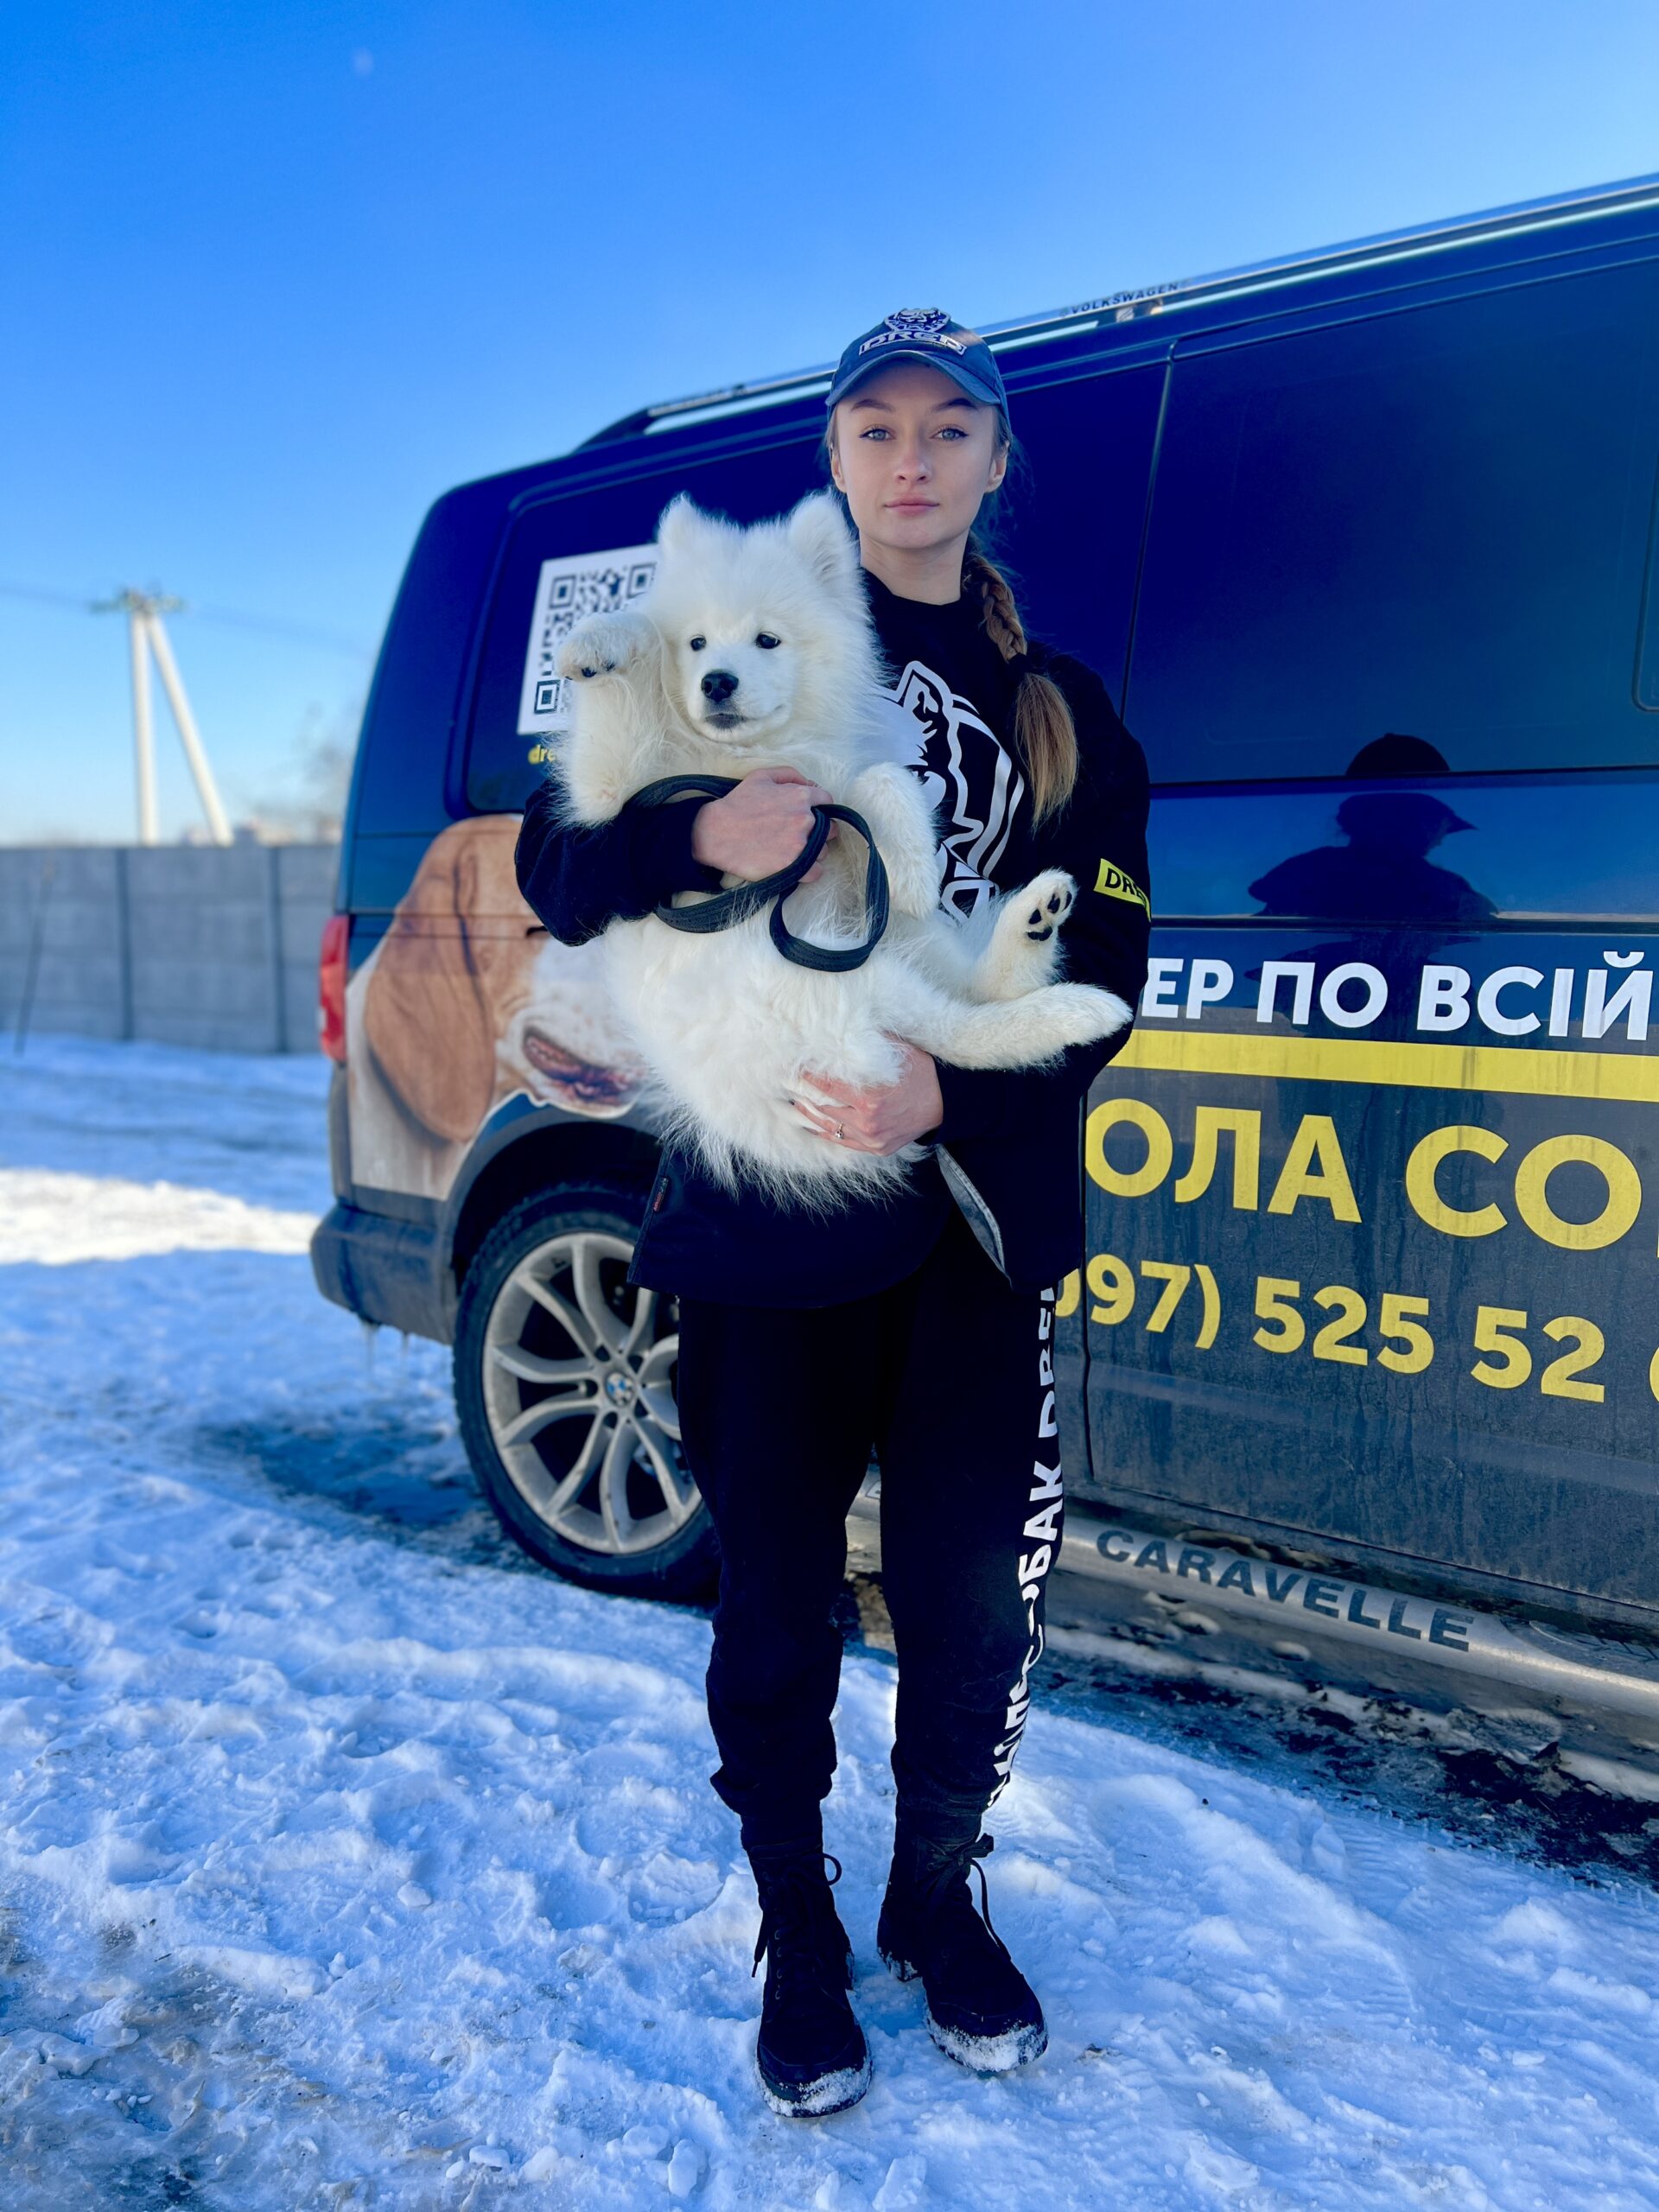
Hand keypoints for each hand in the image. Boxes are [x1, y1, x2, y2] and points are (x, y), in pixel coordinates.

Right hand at [691, 767, 834, 881]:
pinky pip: (817, 872)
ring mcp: (800, 844)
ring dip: (813, 852)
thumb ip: (790, 775)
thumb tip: (811, 784)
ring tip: (793, 851)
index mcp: (800, 796)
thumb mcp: (761, 777)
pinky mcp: (793, 866)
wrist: (716, 833)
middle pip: (830, 829)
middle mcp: (805, 819)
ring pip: (823, 851)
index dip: (819, 809)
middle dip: (819, 831)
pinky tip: (798, 866)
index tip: (810, 816)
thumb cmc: (737, 804)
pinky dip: (810, 871)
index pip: (827, 802)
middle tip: (800, 835)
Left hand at [792, 1042, 943, 1155]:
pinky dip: (824, 1130)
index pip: (826, 1083)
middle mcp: (868, 1119)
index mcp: (871, 1095)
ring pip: (828, 1125)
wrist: (944, 1104)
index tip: (792, 1065)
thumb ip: (871, 1042)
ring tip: (793, 1101)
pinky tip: (811, 1121)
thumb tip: (841, 1026)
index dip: (807, 1074)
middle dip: (802, 1092)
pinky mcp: (874, 1148)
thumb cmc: (920, 1073)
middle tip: (785, 1082)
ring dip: (808, 1112)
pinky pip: (841, 1141)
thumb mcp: (899, 1051)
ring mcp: (871, 1137)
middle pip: (822, 1105)